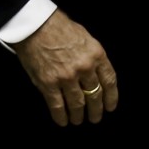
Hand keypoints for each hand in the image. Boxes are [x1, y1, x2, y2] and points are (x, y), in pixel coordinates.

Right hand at [12, 9, 117, 125]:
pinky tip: (63, 122)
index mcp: (97, 55)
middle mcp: (84, 68)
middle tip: (96, 118)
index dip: (111, 97)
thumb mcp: (86, 38)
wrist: (37, 26)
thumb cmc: (61, 28)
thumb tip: (95, 74)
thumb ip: (92, 57)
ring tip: (79, 121)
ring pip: (77, 104)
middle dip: (96, 110)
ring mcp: (66, 78)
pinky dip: (61, 116)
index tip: (110, 107)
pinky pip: (57, 106)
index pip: (109, 81)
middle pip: (95, 95)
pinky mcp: (48, 84)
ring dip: (79, 115)